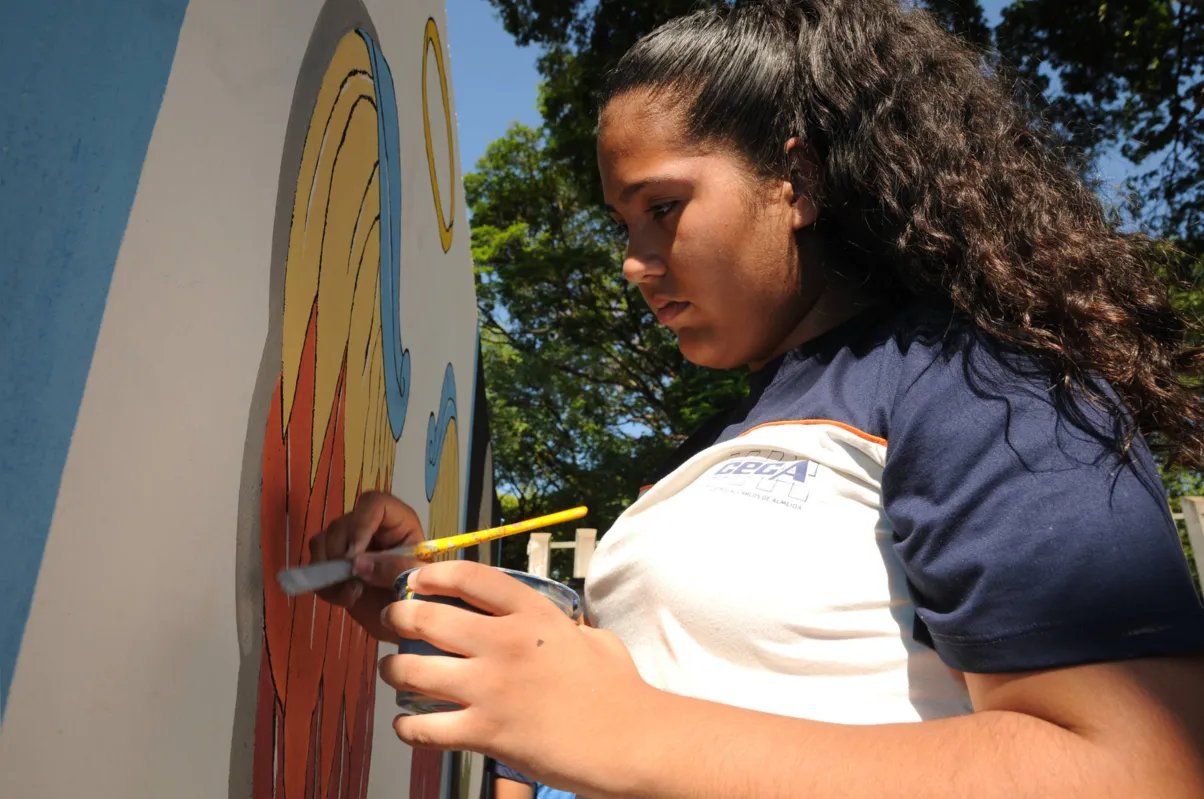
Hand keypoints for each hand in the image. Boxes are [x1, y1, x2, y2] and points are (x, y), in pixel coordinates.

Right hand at [307, 491, 425, 640]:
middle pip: (343, 523)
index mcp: (399, 523)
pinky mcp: (335, 564)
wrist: (407, 624)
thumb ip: (394, 569)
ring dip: (329, 570)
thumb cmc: (420, 597)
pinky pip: (316, 564)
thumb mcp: (417, 582)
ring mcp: (351, 544)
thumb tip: (358, 562)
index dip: (360, 524)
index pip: (375, 503)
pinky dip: (324, 585)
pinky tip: (344, 599)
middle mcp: (372, 528)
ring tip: (351, 594)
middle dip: (341, 554)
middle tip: (353, 583)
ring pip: (323, 540)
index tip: (354, 554)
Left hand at [378, 560, 650, 796]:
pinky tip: (408, 723)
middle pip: (425, 617)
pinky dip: (407, 726)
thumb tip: (552, 628)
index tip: (414, 578)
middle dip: (397, 617)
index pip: (468, 577)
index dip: (431, 573)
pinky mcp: (485, 732)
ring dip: (392, 670)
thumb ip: (560, 627)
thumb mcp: (592, 638)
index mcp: (533, 613)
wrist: (631, 741)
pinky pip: (422, 726)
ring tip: (393, 671)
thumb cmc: (620, 692)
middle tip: (392, 622)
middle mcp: (505, 643)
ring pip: (411, 670)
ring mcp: (491, 688)